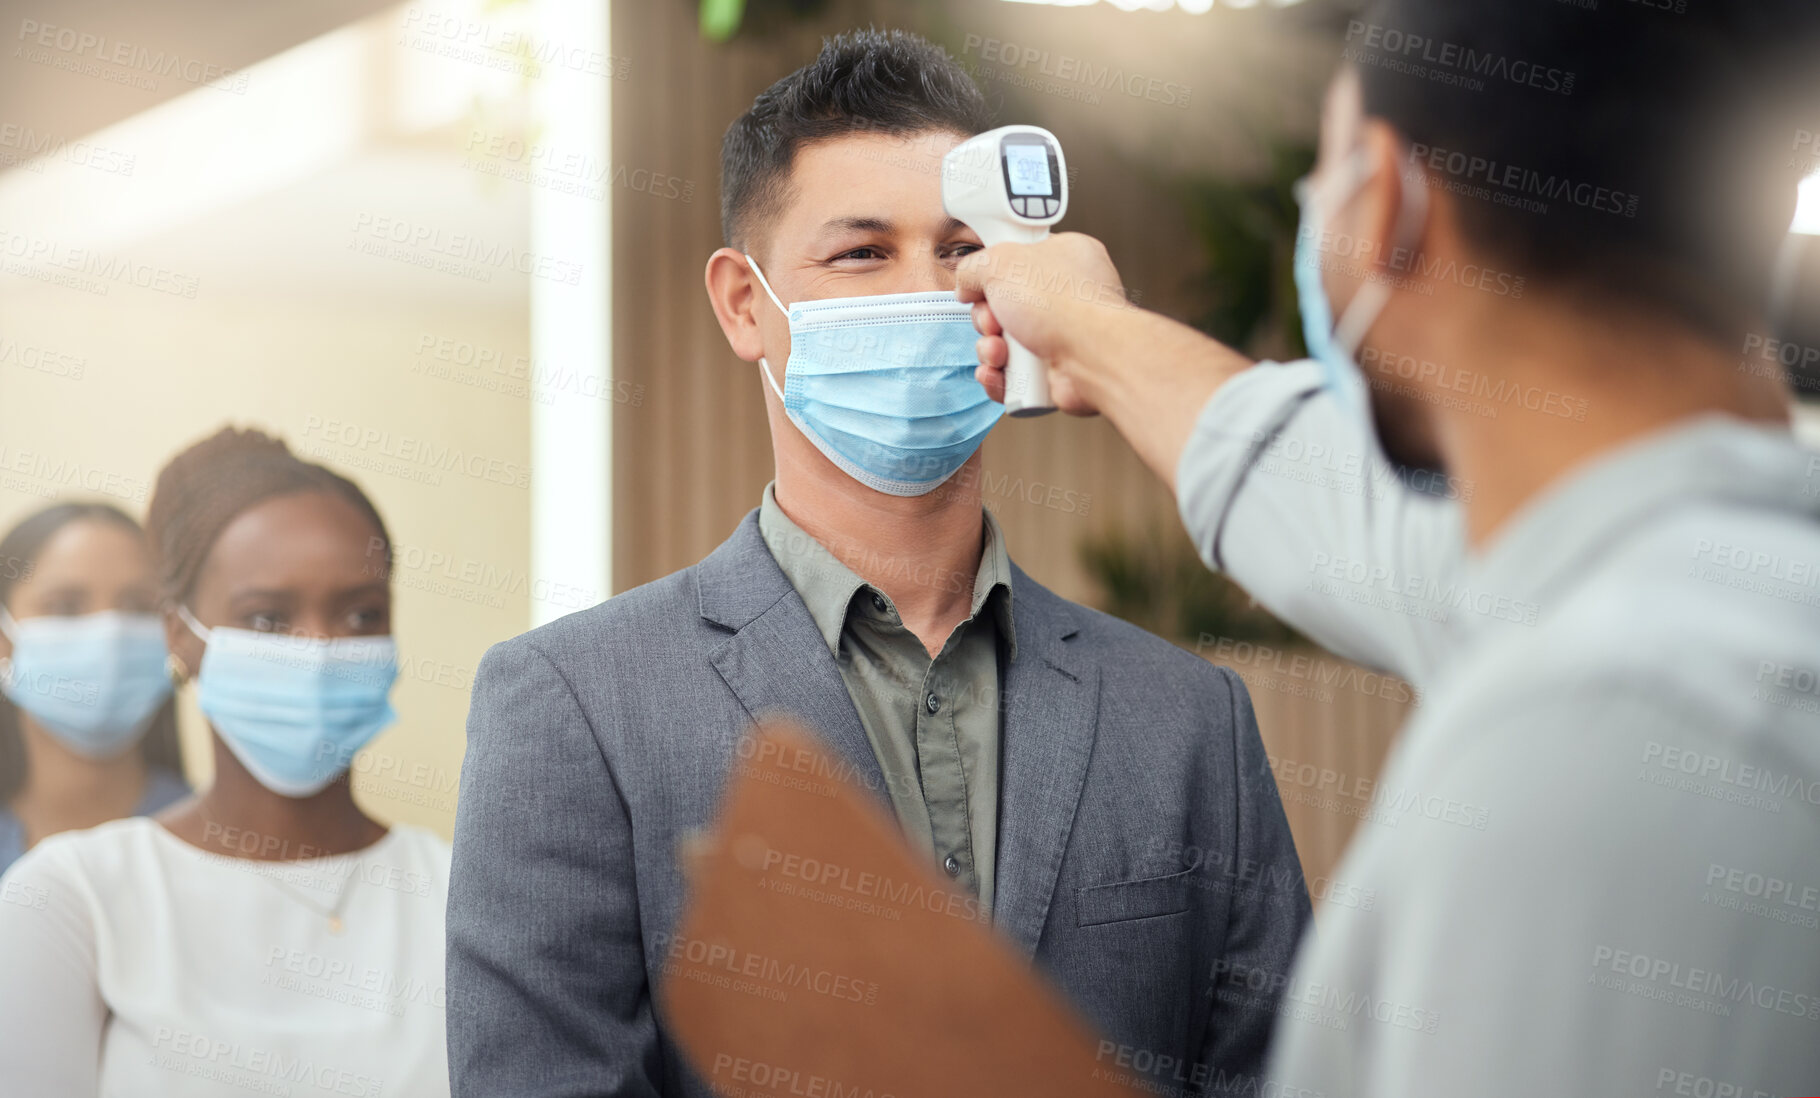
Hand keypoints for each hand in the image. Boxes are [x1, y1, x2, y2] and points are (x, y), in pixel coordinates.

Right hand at [955, 232, 1127, 415]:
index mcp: (1063, 257)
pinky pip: (1013, 375)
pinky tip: (998, 372)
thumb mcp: (1002, 261)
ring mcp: (1061, 336)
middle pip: (1003, 306)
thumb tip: (966, 285)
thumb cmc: (1065, 304)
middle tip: (994, 321)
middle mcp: (1065, 297)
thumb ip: (974, 267)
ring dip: (990, 350)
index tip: (982, 282)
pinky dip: (999, 377)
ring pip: (1004, 344)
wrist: (1093, 357)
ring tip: (1000, 352)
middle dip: (986, 319)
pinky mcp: (1055, 372)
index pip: (1016, 260)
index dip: (992, 274)